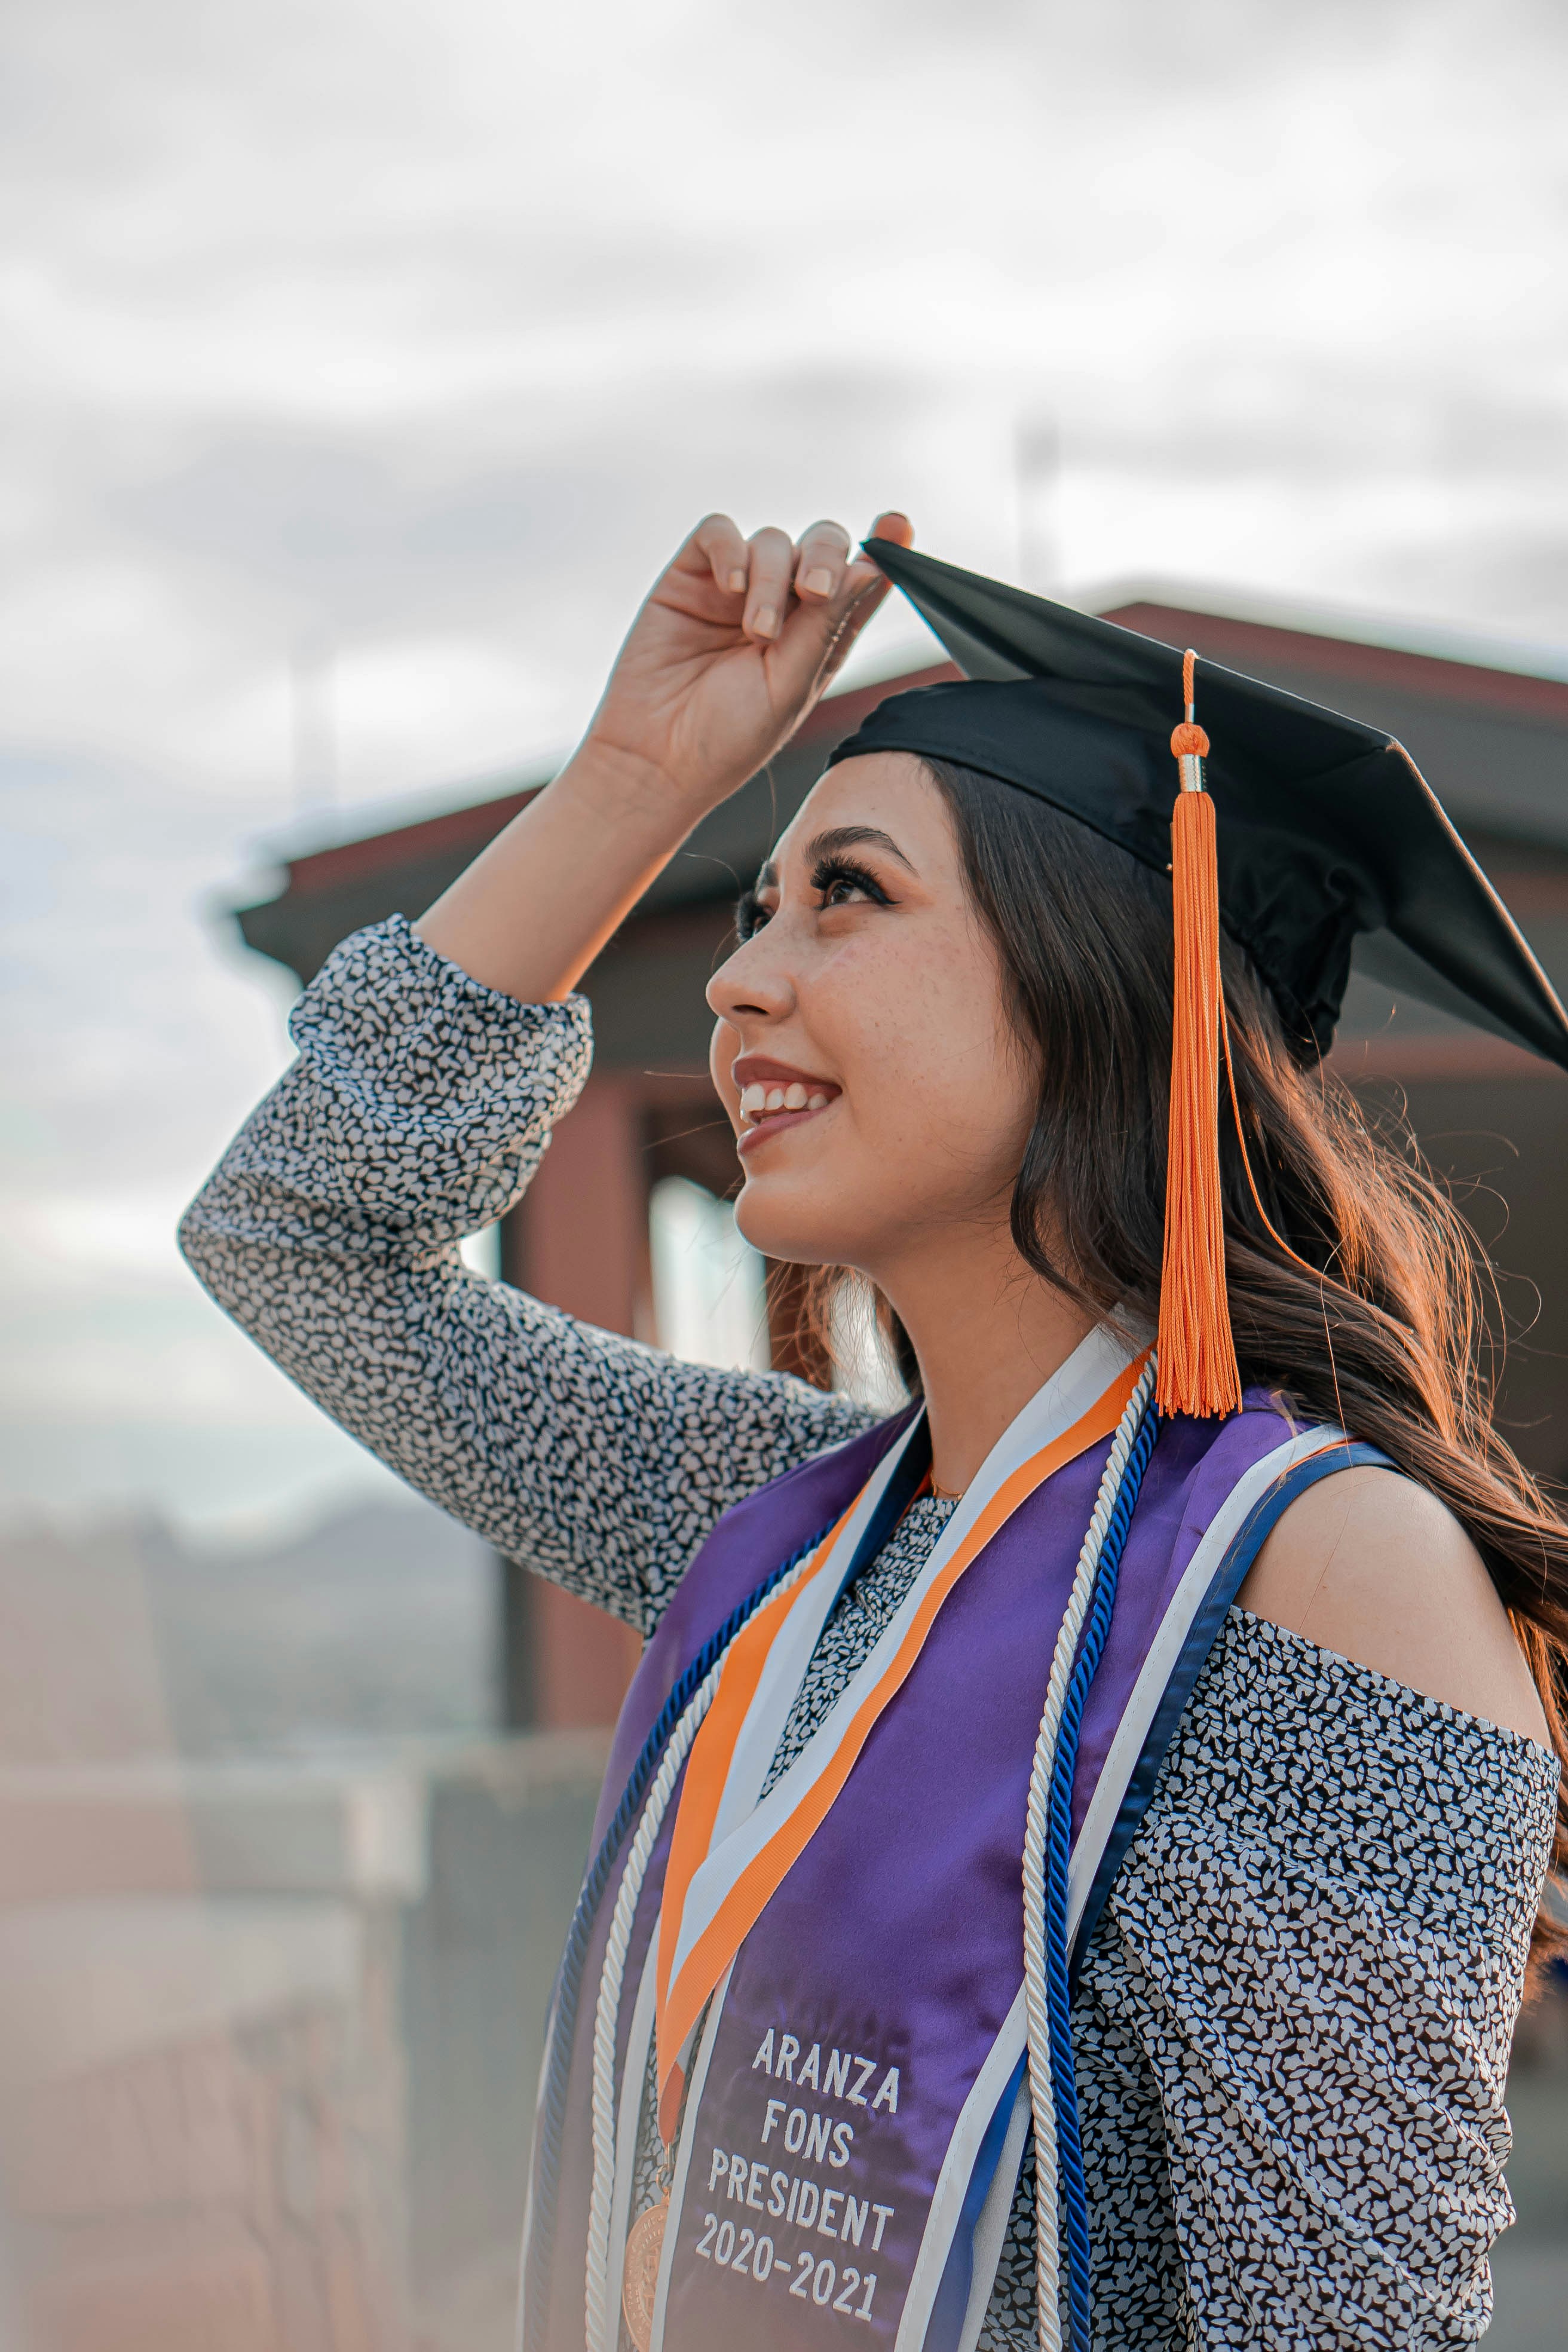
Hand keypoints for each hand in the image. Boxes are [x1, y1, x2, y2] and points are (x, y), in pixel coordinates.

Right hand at [579, 509, 913, 814]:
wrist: (657, 758)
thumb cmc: (727, 737)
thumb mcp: (790, 687)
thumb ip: (826, 626)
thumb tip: (869, 570)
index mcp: (818, 637)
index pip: (859, 581)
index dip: (883, 549)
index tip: (897, 526)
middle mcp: (782, 607)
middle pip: (819, 547)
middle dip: (824, 558)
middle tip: (814, 592)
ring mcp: (735, 590)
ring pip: (771, 542)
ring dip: (770, 580)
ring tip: (757, 632)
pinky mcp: (690, 578)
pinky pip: (717, 532)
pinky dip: (730, 550)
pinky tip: (730, 588)